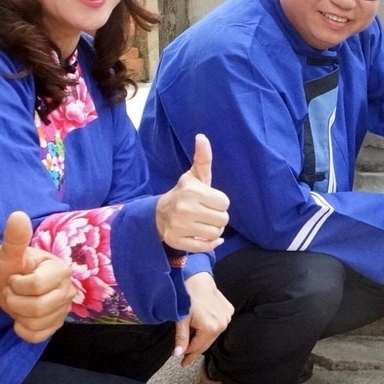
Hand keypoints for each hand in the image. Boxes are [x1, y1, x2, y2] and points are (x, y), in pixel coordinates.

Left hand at [0, 212, 73, 342]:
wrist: (7, 283)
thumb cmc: (11, 266)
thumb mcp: (9, 253)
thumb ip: (15, 238)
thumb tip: (18, 215)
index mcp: (61, 270)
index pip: (37, 286)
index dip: (16, 285)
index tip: (14, 278)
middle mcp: (68, 290)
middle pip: (37, 308)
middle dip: (14, 301)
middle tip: (12, 291)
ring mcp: (64, 309)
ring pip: (36, 323)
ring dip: (17, 314)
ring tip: (18, 301)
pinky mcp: (56, 325)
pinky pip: (37, 336)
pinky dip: (23, 330)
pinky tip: (21, 318)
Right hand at [155, 134, 229, 251]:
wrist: (158, 214)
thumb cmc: (184, 193)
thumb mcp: (194, 176)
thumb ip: (202, 158)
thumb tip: (202, 136)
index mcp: (193, 191)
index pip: (225, 203)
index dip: (219, 203)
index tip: (209, 201)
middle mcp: (185, 209)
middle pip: (223, 220)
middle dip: (218, 218)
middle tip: (206, 214)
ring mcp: (180, 226)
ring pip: (215, 234)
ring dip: (213, 231)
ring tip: (202, 224)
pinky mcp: (177, 241)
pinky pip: (205, 247)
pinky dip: (208, 244)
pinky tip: (202, 236)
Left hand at [174, 273, 233, 366]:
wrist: (197, 278)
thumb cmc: (187, 296)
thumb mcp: (181, 319)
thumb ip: (181, 338)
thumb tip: (177, 354)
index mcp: (211, 327)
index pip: (198, 347)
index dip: (188, 355)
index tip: (182, 362)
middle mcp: (222, 324)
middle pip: (207, 343)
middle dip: (195, 349)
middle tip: (185, 357)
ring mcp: (227, 317)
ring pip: (213, 335)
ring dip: (202, 339)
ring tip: (192, 342)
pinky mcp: (229, 310)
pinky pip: (218, 325)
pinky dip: (210, 328)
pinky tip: (202, 328)